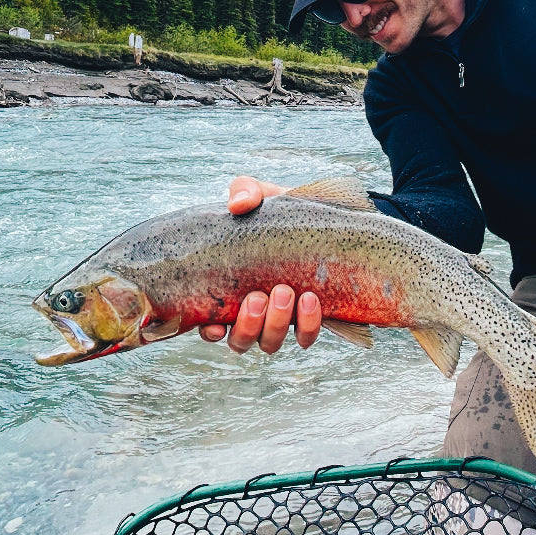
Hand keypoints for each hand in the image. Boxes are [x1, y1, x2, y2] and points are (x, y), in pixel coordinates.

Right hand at [198, 177, 322, 352]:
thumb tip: (237, 205)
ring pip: (269, 343)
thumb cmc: (281, 213)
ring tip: (286, 293)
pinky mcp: (309, 320)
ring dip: (276, 324)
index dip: (209, 331)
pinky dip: (307, 325)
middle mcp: (251, 313)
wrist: (326, 219)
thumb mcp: (260, 196)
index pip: (209, 324)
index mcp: (229, 290)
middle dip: (248, 324)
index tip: (215, 323)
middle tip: (259, 296)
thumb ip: (244, 191)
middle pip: (240, 340)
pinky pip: (305, 338)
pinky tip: (311, 301)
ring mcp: (280, 320)